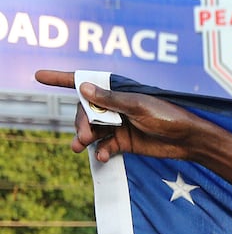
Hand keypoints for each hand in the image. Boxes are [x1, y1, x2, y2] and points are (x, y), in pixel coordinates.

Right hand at [34, 70, 210, 162]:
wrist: (190, 140)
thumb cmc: (168, 117)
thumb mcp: (139, 107)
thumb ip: (112, 101)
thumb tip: (83, 89)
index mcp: (117, 92)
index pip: (86, 83)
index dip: (62, 79)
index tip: (39, 76)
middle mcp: (115, 107)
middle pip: (86, 112)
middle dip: (80, 122)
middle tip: (82, 136)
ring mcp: (119, 125)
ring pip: (93, 130)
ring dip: (85, 137)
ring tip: (81, 146)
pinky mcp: (125, 143)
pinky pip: (106, 146)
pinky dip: (102, 151)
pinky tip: (101, 156)